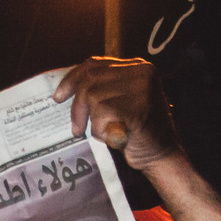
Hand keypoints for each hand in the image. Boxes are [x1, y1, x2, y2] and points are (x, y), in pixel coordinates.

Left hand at [54, 56, 179, 171]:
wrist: (162, 156)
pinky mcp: (138, 107)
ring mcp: (142, 88)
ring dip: (92, 122)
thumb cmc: (136, 133)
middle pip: (90, 80)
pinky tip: (113, 138)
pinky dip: (101, 130)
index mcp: (137, 67)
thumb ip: (104, 89)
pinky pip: (102, 113)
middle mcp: (141, 72)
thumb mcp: (121, 102)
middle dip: (76, 106)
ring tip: (104, 134)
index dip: (72, 78)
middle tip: (76, 129)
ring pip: (93, 97)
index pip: (95, 64)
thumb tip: (68, 86)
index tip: (58, 96)